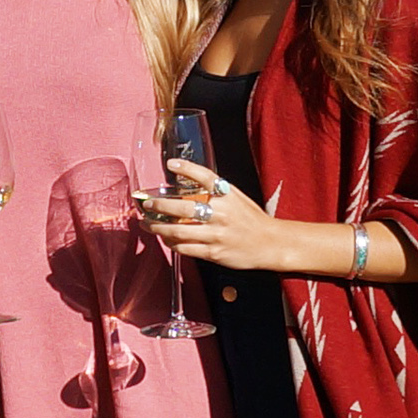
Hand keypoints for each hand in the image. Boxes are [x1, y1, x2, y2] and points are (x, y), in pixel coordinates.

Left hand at [136, 161, 291, 271]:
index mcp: (227, 196)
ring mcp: (216, 235)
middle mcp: (221, 214)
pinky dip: (171, 243)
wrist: (270, 243)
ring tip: (147, 223)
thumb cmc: (250, 219)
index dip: (187, 168)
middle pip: (183, 207)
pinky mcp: (214, 253)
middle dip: (159, 205)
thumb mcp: (235, 197)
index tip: (170, 164)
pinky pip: (185, 248)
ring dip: (158, 227)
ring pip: (178, 231)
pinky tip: (165, 238)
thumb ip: (213, 190)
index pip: (205, 177)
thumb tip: (185, 180)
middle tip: (147, 204)